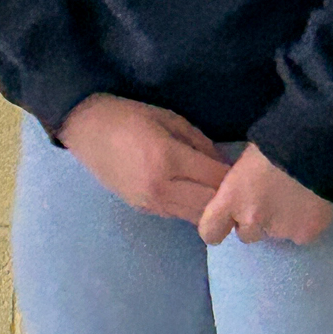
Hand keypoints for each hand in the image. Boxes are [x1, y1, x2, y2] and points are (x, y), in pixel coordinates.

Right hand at [57, 94, 230, 225]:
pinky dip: (192, 207)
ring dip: (211, 208)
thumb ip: (201, 143)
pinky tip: (195, 192)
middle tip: (238, 187)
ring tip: (219, 193)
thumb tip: (225, 166)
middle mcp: (161, 189)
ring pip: (195, 218)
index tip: (247, 172)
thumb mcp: (170, 119)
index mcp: (168, 160)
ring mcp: (150, 203)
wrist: (85, 129)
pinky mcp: (143, 209)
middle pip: (210, 208)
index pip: (216, 181)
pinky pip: (178, 215)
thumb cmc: (129, 115)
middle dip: (228, 199)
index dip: (236, 179)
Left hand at [196, 144, 332, 248]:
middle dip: (253, 221)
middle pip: (246, 234)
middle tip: (267, 199)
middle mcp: (252, 221)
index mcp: (231, 199)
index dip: (216, 227)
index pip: (209, 231)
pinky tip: (310, 202)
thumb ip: (238, 185)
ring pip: (274, 235)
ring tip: (293, 195)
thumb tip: (239, 195)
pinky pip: (300, 235)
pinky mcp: (306, 235)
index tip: (224, 221)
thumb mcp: (244, 160)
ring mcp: (280, 231)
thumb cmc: (273, 141)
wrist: (313, 143)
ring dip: (279, 221)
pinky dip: (303, 223)